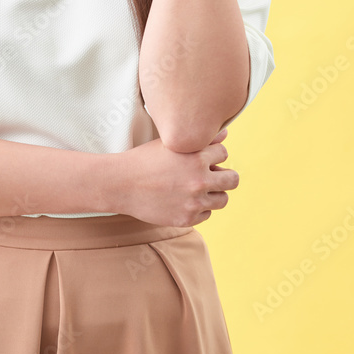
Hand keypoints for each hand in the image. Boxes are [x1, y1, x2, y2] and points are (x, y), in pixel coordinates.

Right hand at [117, 127, 238, 226]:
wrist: (121, 184)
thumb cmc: (144, 159)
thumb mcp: (170, 144)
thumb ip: (200, 140)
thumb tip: (225, 135)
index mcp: (196, 157)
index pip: (224, 153)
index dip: (213, 153)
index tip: (203, 156)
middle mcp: (199, 180)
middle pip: (232, 179)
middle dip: (223, 175)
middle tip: (211, 175)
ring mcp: (194, 202)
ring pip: (223, 199)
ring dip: (214, 193)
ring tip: (197, 188)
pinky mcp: (187, 218)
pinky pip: (207, 214)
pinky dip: (199, 208)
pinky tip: (184, 200)